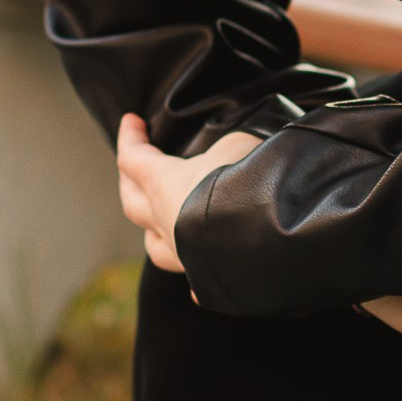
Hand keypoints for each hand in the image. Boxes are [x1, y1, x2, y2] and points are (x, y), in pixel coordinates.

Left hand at [115, 114, 259, 274]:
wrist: (272, 237)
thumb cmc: (248, 181)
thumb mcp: (238, 144)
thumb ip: (226, 147)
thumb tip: (231, 153)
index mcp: (164, 185)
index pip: (133, 158)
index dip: (130, 137)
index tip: (131, 121)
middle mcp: (165, 222)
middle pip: (132, 202)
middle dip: (129, 181)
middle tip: (133, 168)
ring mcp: (183, 254)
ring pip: (154, 244)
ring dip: (152, 229)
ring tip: (159, 221)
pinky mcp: (208, 278)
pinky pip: (192, 275)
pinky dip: (193, 268)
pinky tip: (199, 279)